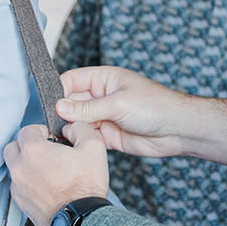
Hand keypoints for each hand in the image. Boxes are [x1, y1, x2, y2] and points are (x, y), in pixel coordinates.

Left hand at [3, 121, 109, 225]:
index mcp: (33, 151)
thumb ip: (80, 128)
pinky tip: (46, 185)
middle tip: (45, 151)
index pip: (27, 130)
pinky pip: (19, 185)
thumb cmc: (86, 187)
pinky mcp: (21, 203)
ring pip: (14, 167)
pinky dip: (28, 182)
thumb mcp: (93, 147)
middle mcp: (20, 168)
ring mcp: (18, 187)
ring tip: (47, 169)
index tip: (52, 138)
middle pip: (13, 147)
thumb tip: (70, 128)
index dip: (41, 131)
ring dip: (26, 164)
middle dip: (27, 146)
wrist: (81, 221)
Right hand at [55, 66, 226, 164]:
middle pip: (71, 102)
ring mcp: (104, 116)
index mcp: (104, 79)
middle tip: (52, 123)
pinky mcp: (107, 136)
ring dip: (69, 129)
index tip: (49, 104)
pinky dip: (80, 141)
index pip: (72, 80)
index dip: (59, 91)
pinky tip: (74, 145)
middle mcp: (101, 97)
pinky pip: (87, 137)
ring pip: (77, 122)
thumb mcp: (118, 103)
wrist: (177, 130)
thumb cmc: (155, 106)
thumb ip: (88, 107)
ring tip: (61, 136)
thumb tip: (60, 107)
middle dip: (62, 112)